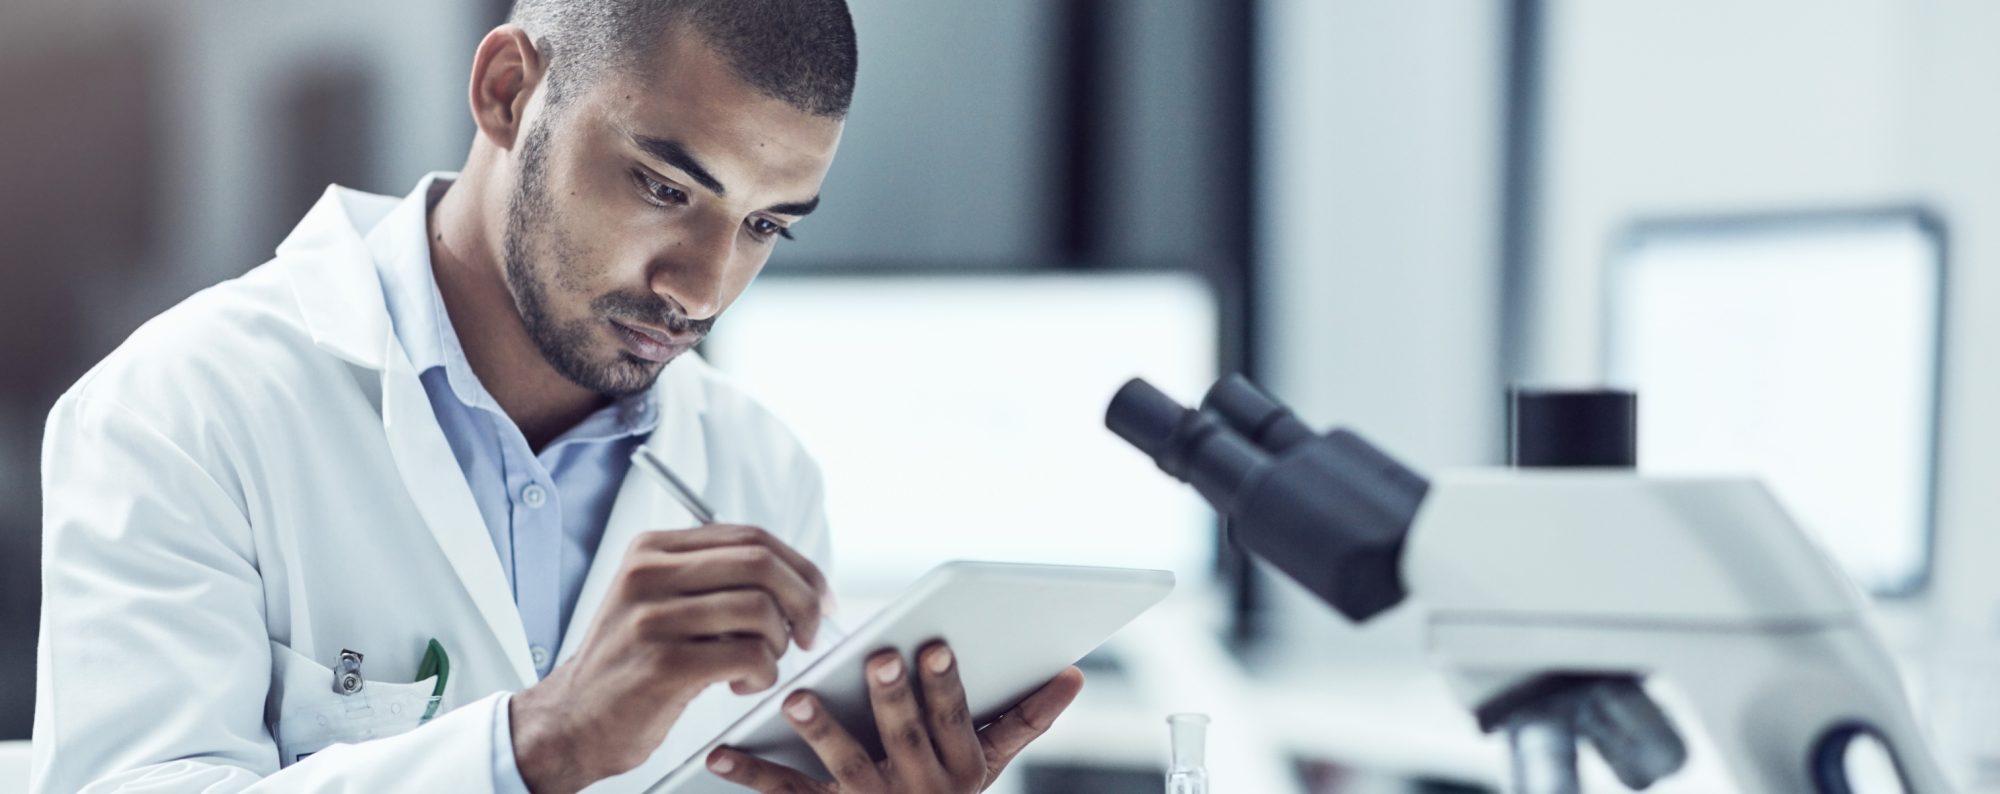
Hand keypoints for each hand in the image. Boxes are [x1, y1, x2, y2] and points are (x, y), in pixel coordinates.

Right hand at [509, 525, 828, 793]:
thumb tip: (798, 578)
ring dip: (778, 645)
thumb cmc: (632, 662)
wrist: (573, 719)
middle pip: (761, 565)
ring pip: (760, 610)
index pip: (751, 537)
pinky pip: (749, 656)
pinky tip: (740, 684)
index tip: (820, 598)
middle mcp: (648, 573)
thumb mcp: (659, 599)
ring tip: (760, 664)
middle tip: (806, 634)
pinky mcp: (663, 664)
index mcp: (653, 549)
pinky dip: (762, 675)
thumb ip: (713, 577)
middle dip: (802, 601)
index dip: (800, 567)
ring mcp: (652, 617)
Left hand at [704, 641, 1085, 792]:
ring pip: (845, 768)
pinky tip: (719, 750)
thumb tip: (1072, 673)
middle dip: (892, 698)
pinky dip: (750, 774)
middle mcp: (919, 790)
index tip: (937, 644)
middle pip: (904, 738)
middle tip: (878, 656)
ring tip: (798, 698)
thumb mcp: (992, 761)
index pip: (957, 720)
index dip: (947, 684)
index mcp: (962, 768)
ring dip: (822, 731)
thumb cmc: (950, 789)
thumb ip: (1027, 717)